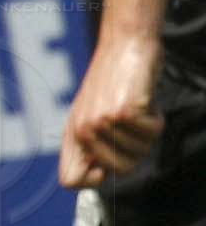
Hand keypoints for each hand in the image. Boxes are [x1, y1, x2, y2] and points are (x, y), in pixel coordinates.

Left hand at [59, 29, 164, 188]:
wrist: (124, 45)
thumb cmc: (114, 81)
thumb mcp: (94, 114)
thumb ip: (92, 146)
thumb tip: (95, 177)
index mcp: (72, 133)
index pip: (69, 179)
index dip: (91, 180)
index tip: (106, 166)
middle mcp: (82, 130)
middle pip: (119, 171)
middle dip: (135, 152)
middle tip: (131, 125)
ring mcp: (101, 122)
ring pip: (140, 154)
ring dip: (147, 132)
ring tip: (136, 107)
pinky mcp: (122, 113)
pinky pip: (152, 133)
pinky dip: (156, 118)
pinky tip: (144, 100)